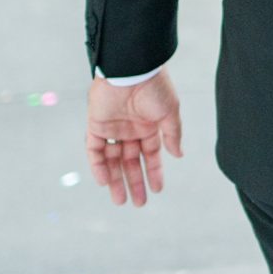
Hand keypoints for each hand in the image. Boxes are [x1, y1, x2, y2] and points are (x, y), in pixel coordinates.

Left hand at [85, 71, 182, 207]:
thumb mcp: (170, 113)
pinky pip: (94, 150)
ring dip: (115, 180)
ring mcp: (112, 128)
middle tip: (138, 203)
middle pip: (131, 162)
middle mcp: (130, 130)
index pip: (151, 155)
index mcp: (149, 126)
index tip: (157, 190)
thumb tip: (178, 155)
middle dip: (135, 182)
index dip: (154, 172)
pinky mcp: (95, 125)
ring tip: (120, 200)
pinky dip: (98, 166)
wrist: (132, 69)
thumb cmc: (154, 87)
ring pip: (112, 160)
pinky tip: (104, 182)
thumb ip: (172, 135)